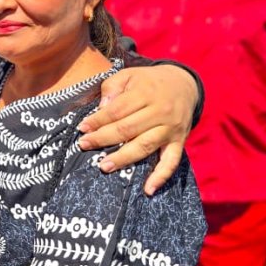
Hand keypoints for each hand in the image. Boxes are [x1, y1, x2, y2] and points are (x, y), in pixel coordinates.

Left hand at [78, 64, 196, 194]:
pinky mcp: (179, 142)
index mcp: (145, 93)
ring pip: (145, 146)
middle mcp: (159, 112)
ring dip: (124, 158)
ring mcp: (170, 129)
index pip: (117, 110)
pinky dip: (161, 177)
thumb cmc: (149, 81)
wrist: (184, 84)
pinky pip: (171, 162)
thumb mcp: (129, 75)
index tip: (82, 128)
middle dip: (103, 139)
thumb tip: (101, 108)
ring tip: (104, 166)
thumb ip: (113, 87)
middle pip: (128, 129)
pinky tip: (148, 190)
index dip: (98, 120)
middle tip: (84, 145)